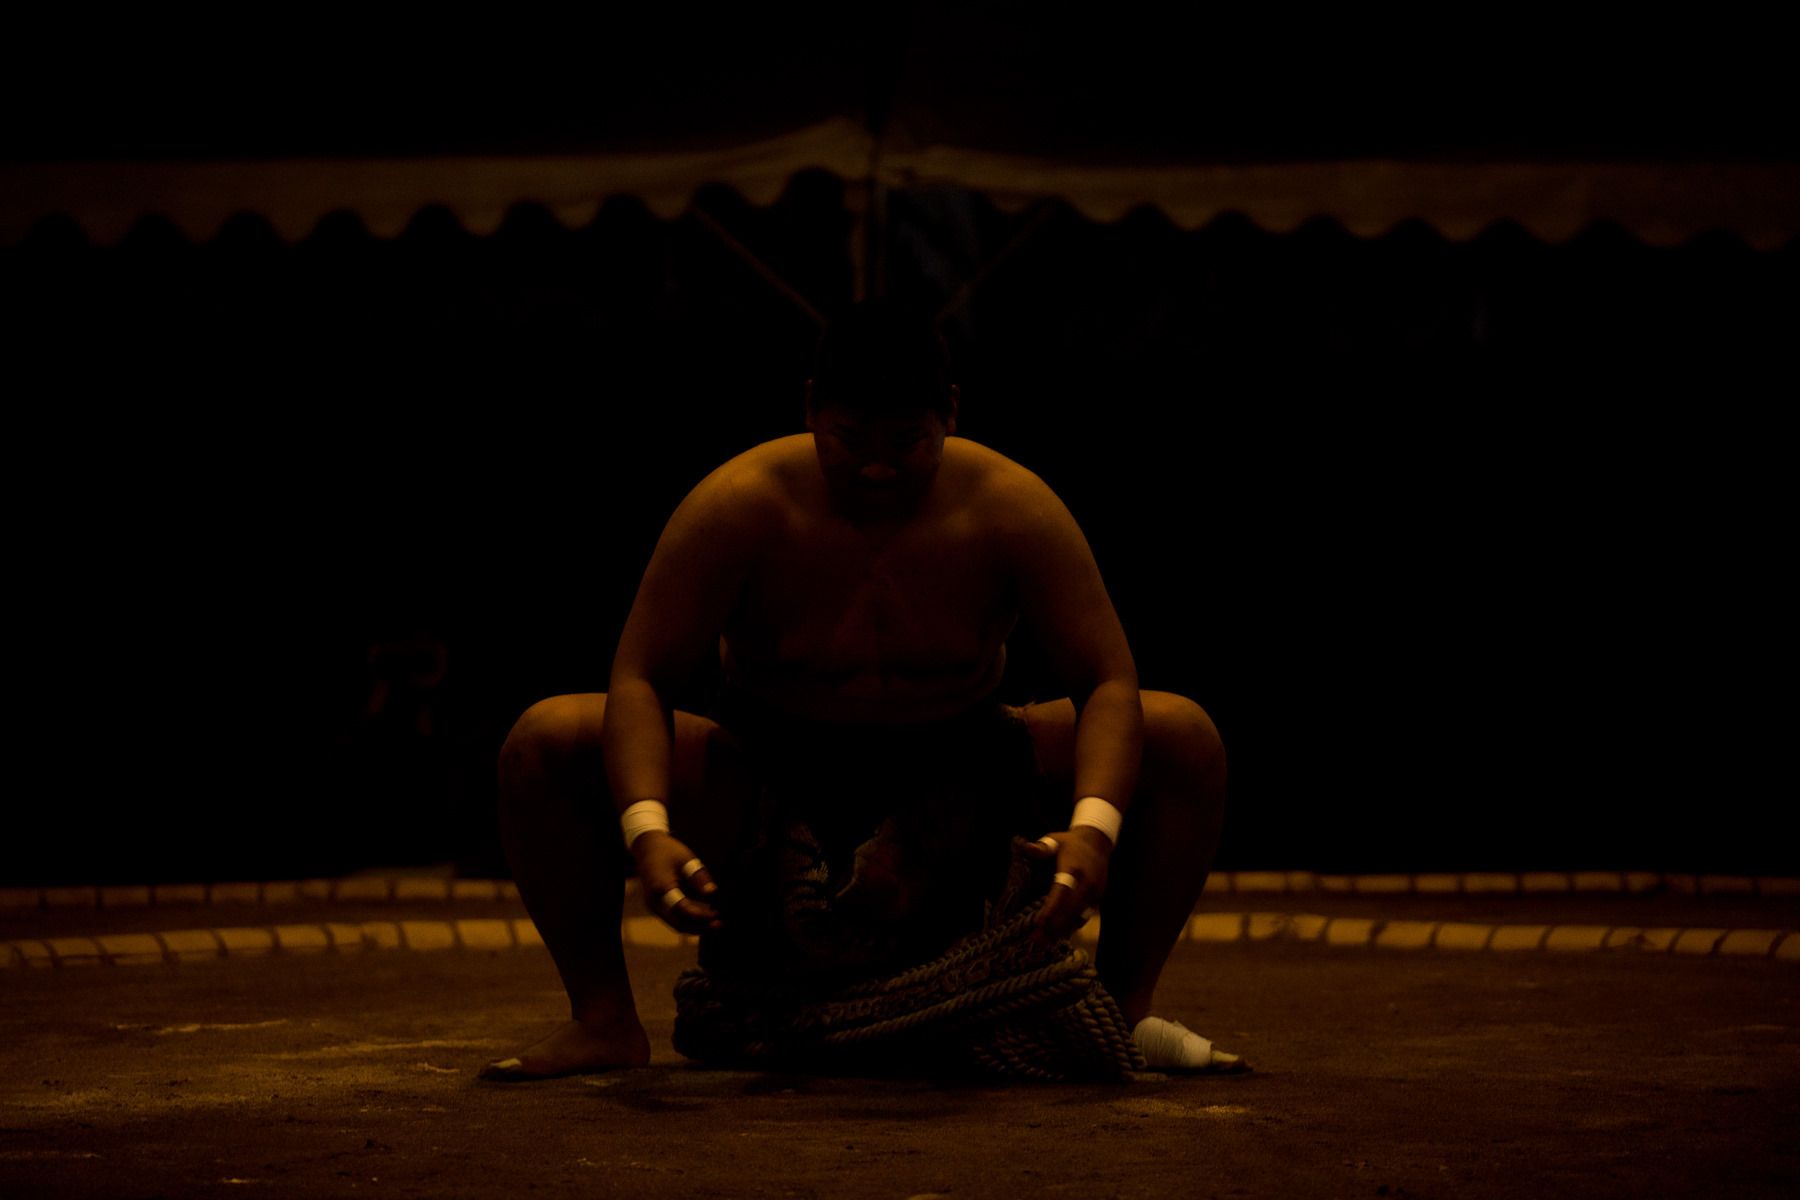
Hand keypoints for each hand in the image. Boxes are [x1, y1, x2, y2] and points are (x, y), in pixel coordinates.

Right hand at [631, 832, 721, 933]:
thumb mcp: (686, 859)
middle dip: (700, 927)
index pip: (683, 909)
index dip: (701, 915)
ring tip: (714, 925)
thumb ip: (699, 877)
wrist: (646, 848)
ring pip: (675, 924)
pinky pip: (673, 919)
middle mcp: (655, 901)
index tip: (717, 914)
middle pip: (678, 923)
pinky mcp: (657, 907)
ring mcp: (654, 906)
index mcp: (661, 887)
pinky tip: (703, 919)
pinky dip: (688, 921)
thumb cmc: (667, 851)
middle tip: (719, 925)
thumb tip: (712, 892)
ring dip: (695, 927)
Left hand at [1023, 825, 1110, 943]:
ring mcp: (1094, 892)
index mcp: (1074, 868)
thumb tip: (1028, 848)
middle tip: (1036, 940)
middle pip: (1070, 909)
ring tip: (1044, 943)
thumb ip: (1042, 847)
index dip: (1051, 908)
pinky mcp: (1098, 899)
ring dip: (1062, 930)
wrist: (1098, 844)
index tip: (1038, 922)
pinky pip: (1085, 916)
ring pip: (1078, 916)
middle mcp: (1087, 883)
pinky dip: (1072, 926)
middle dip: (1053, 926)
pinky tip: (1059, 936)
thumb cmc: (1070, 844)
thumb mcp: (1055, 840)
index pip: (1062, 891)